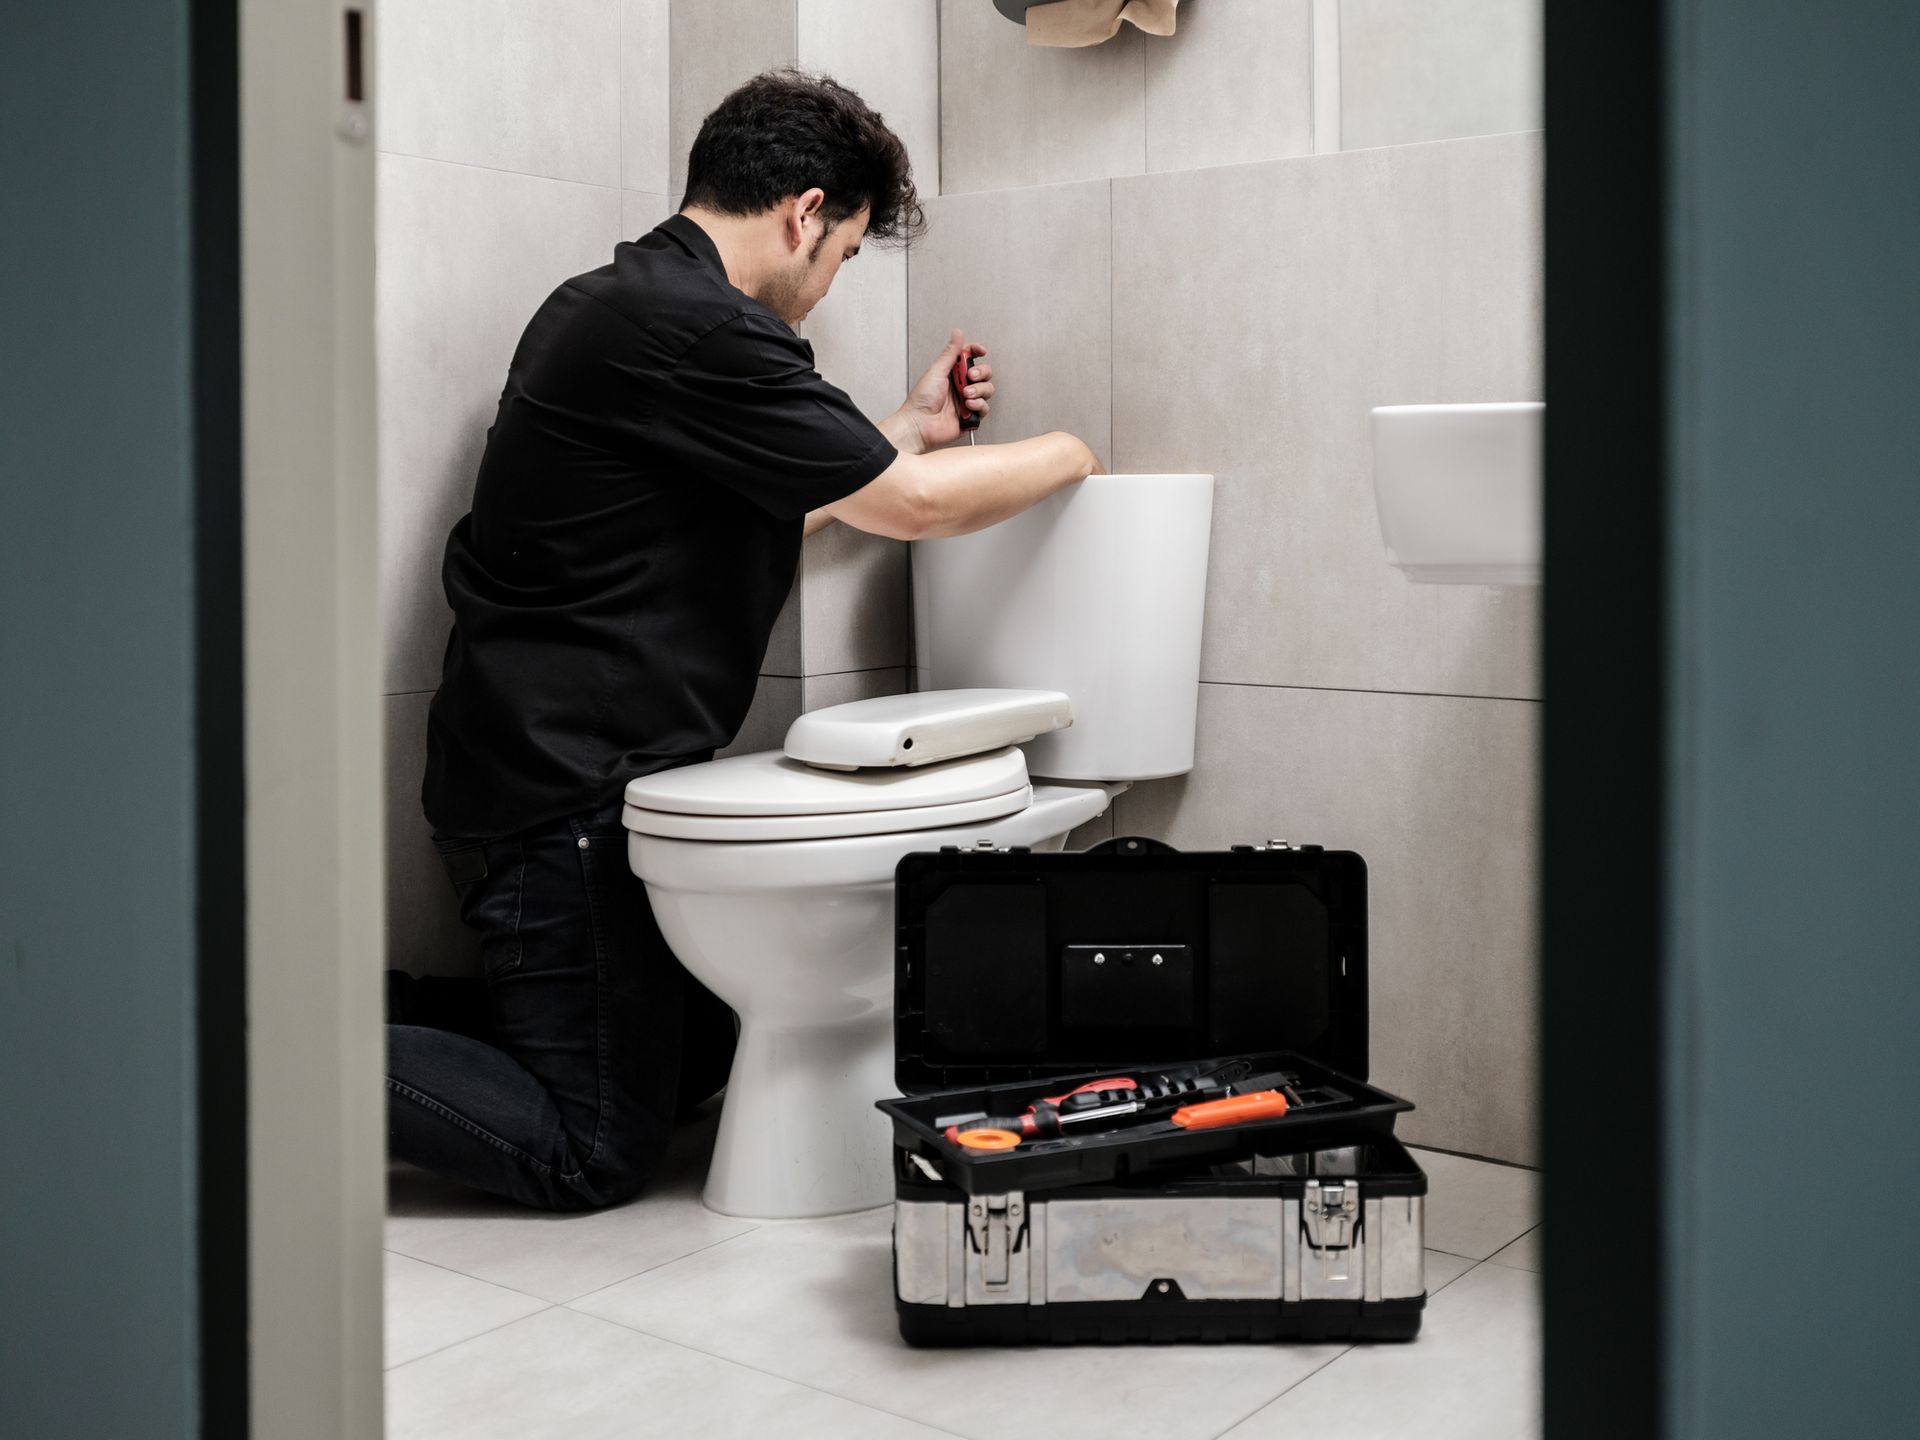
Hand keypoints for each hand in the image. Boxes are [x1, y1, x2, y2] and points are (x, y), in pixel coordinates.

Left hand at [893, 328, 994, 451]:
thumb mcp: (936, 371)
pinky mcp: (971, 416)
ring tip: (965, 394)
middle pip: (984, 373)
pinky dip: (978, 405)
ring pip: (987, 390)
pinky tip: (967, 406)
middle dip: (981, 372)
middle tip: (969, 376)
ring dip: (979, 390)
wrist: (919, 424)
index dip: (978, 351)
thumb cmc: (921, 400)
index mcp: (952, 373)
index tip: (981, 351)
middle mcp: (961, 385)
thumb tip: (957, 334)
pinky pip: (984, 408)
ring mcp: (967, 401)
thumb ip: (950, 353)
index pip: (970, 357)